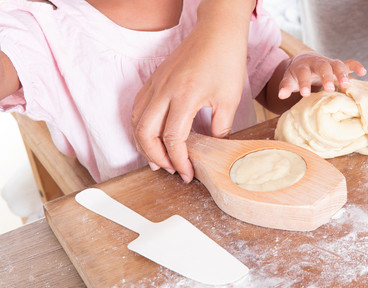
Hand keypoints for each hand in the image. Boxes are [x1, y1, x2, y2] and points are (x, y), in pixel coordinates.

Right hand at [130, 0, 253, 182]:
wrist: (217, 32)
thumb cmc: (226, 61)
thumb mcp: (230, 99)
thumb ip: (220, 128)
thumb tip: (212, 148)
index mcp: (185, 96)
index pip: (173, 138)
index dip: (179, 161)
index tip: (187, 173)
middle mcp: (164, 90)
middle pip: (145, 133)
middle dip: (155, 157)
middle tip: (170, 169)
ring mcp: (156, 84)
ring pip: (136, 121)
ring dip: (144, 143)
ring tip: (158, 159)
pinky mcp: (154, 80)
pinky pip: (138, 107)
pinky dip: (140, 126)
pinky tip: (151, 135)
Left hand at [277, 52, 365, 98]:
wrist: (304, 61)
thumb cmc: (296, 75)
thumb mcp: (289, 79)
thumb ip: (285, 86)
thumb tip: (281, 95)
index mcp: (303, 66)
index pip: (303, 74)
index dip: (304, 83)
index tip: (305, 94)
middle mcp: (317, 62)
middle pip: (322, 66)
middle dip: (326, 77)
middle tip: (329, 89)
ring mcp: (328, 62)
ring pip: (336, 64)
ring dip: (342, 73)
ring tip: (347, 85)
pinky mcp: (337, 65)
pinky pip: (348, 63)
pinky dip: (355, 66)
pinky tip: (363, 72)